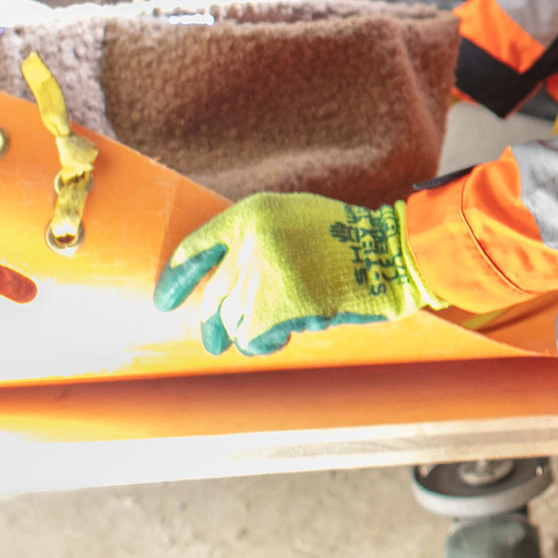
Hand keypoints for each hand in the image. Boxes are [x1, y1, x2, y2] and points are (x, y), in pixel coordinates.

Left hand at [154, 192, 444, 356]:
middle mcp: (253, 239)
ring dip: (246, 333)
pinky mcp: (280, 304)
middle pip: (216, 293)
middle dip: (213, 322)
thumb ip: (256, 241)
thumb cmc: (349, 242)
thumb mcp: (295, 220)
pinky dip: (263, 344)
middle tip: (213, 341)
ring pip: (233, 319)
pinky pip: (253, 337)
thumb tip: (219, 286)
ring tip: (265, 334)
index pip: (197, 247)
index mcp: (253, 213)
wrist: (393, 254)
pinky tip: (279, 338)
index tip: (164, 302)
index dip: (177, 280)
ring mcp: (265, 272)